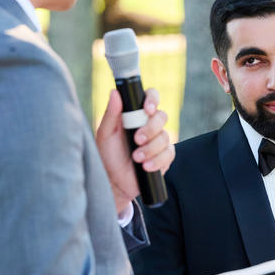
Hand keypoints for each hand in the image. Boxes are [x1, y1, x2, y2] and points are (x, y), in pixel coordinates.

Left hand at [95, 88, 173, 214]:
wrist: (114, 182)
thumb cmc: (108, 156)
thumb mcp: (105, 134)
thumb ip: (111, 113)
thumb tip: (115, 92)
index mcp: (136, 115)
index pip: (150, 98)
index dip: (152, 99)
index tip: (147, 109)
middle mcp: (149, 125)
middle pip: (162, 117)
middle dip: (150, 129)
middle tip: (137, 140)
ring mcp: (159, 141)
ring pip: (165, 137)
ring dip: (150, 148)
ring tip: (136, 158)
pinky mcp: (165, 157)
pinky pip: (169, 153)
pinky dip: (157, 160)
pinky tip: (146, 167)